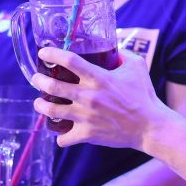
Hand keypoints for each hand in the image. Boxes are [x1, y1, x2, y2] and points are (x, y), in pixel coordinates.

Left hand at [30, 46, 167, 149]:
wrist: (149, 126)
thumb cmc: (144, 95)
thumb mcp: (137, 66)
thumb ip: (123, 54)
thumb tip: (114, 47)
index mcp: (99, 77)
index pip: (69, 61)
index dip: (53, 54)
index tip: (43, 53)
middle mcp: (88, 96)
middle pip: (53, 86)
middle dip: (39, 81)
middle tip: (36, 79)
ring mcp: (85, 116)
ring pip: (51, 111)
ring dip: (41, 106)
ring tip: (39, 103)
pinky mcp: (87, 134)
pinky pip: (64, 138)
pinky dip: (61, 137)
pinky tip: (62, 133)